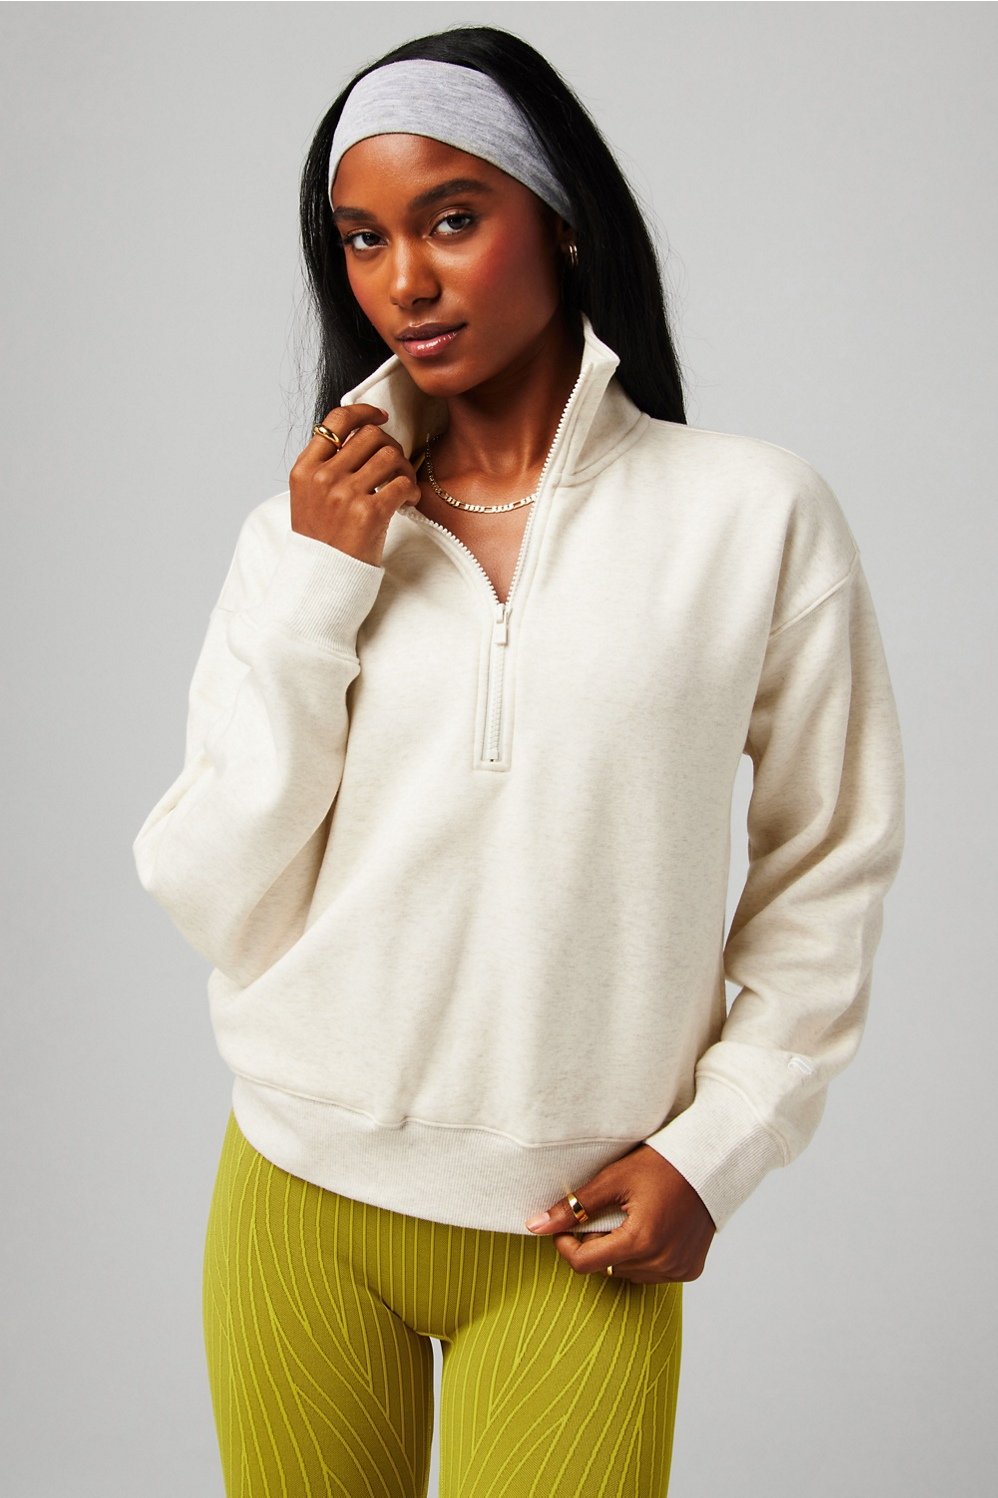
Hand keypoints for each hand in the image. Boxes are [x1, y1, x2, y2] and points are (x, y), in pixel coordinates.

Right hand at [289, 402, 421, 565]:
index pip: (336, 421)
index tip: (381, 417)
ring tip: (403, 488)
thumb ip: (325, 466)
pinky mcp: (368, 513)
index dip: (364, 412)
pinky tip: (407, 503)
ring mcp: (344, 494)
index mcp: (304, 469)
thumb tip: (359, 434)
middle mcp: (322, 478)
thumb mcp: (308, 497)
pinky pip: (402, 483)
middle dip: (391, 446)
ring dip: (405, 469)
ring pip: (390, 455)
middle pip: (371, 435)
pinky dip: (412, 491)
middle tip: (396, 467)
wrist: (322, 580)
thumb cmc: (321, 540)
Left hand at [524, 1144, 716, 1283]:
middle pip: (606, 1268)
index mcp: (640, 1242)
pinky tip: (652, 1227)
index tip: (566, 1224)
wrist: (711, 1161)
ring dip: (620, 1252)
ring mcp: (678, 1269)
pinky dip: (644, 1256)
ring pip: (627, 1273)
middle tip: (605, 1211)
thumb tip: (534, 1226)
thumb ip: (574, 1206)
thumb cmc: (661, 1163)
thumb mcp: (613, 1178)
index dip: (566, 1245)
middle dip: (596, 1243)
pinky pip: (653, 1273)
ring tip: (630, 1216)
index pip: (584, 1264)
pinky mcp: (690, 1269)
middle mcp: (661, 1263)